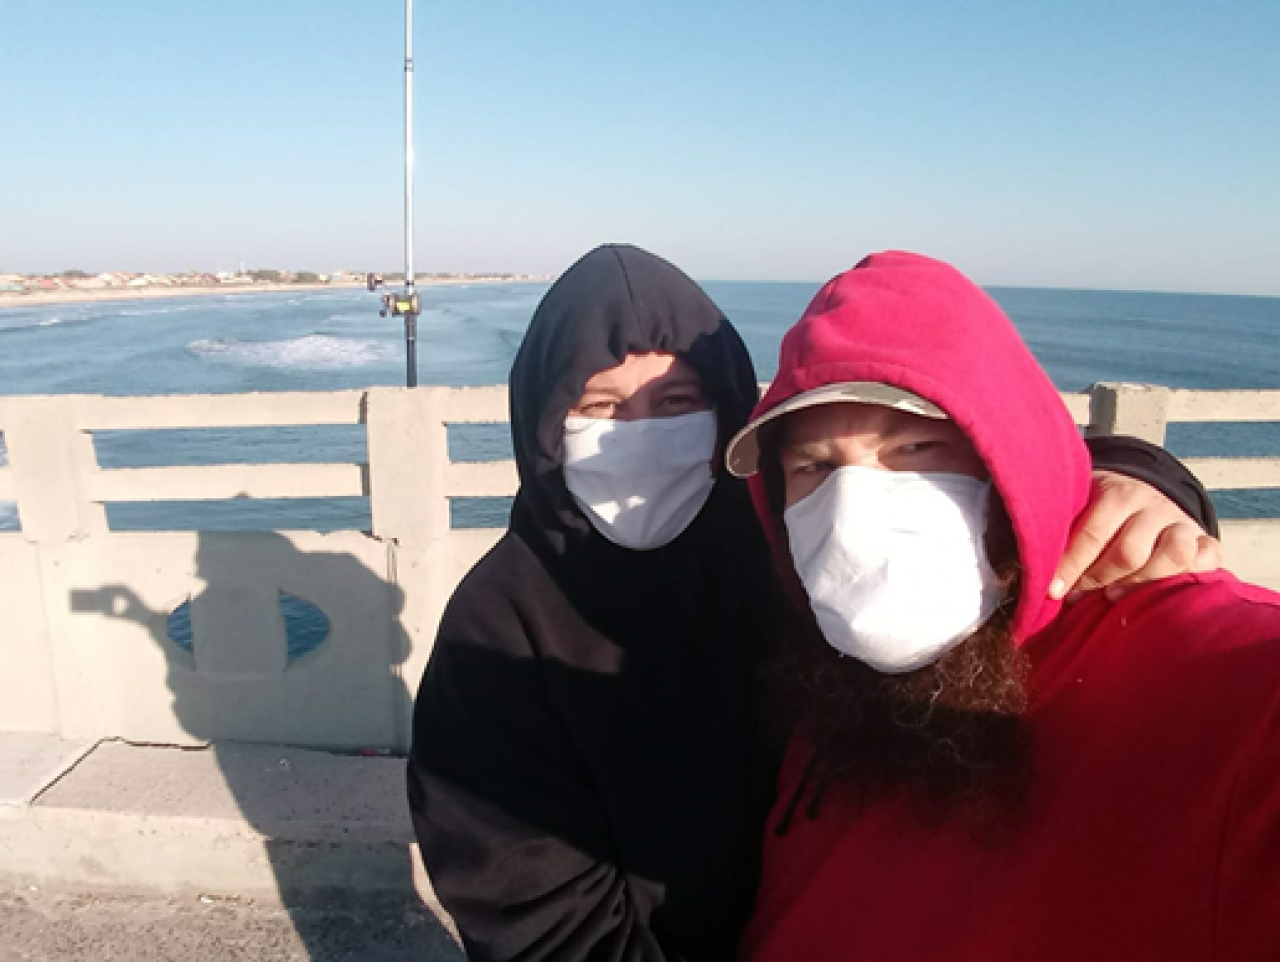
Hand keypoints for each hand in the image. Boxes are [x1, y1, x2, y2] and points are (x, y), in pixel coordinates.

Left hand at [1049, 470, 1222, 601]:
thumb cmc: (1099, 510)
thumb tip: (1026, 561)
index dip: (1070, 566)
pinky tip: (1162, 593)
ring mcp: (1184, 523)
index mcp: (1119, 493)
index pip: (1092, 533)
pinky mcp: (1207, 542)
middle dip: (1100, 579)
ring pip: (1172, 556)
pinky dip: (1188, 578)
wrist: (1146, 493)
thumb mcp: (1079, 506)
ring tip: (1113, 598)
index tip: (1053, 591)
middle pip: (1130, 552)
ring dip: (1141, 583)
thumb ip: (1061, 529)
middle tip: (1079, 597)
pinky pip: (1207, 561)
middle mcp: (1155, 505)